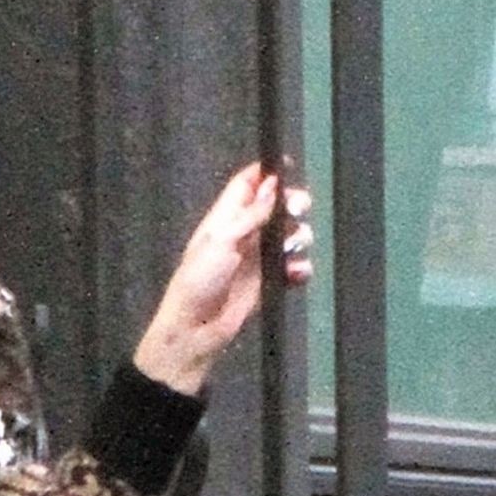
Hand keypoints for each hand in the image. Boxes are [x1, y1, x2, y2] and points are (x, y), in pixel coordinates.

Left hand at [132, 163, 313, 396]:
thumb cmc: (199, 281)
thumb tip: (272, 185)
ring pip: (291, 234)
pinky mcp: (269, 282)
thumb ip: (249, 214)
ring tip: (293, 247)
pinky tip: (297, 274)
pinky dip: (300, 268)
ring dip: (299, 237)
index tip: (288, 165)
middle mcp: (244, 234)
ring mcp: (257, 258)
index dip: (266, 173)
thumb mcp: (220, 242)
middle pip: (277, 206)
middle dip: (293, 204)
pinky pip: (293, 267)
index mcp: (224, 219)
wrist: (196, 330)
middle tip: (298, 211)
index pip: (246, 185)